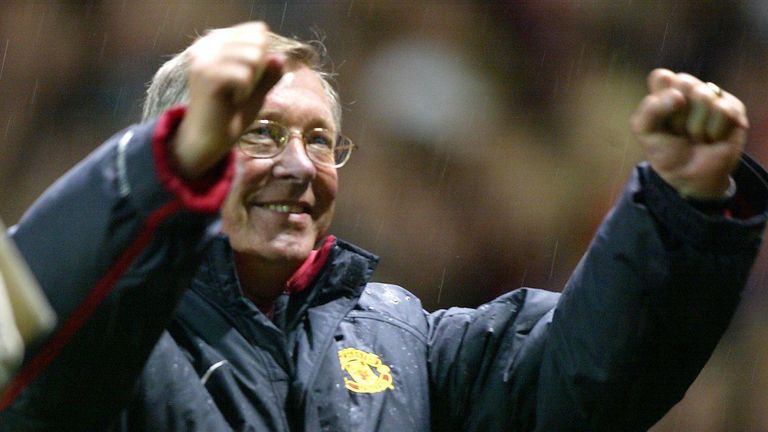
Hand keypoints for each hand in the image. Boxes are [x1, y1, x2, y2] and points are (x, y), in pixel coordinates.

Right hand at [173, 22, 284, 178]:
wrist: (208, 139)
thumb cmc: (230, 114)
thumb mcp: (255, 91)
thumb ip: (268, 74)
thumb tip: (281, 56)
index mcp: (215, 41)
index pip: (256, 31)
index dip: (264, 56)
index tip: (246, 79)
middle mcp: (206, 45)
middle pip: (257, 42)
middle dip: (260, 68)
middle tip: (242, 89)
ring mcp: (204, 59)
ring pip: (253, 56)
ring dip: (253, 81)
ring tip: (237, 95)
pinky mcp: (206, 76)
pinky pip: (244, 75)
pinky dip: (246, 91)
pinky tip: (233, 100)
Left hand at [630, 68, 748, 199]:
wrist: (690, 176)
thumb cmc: (666, 152)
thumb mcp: (645, 133)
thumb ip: (648, 111)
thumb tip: (677, 96)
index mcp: (666, 91)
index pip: (661, 77)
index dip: (660, 99)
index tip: (661, 121)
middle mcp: (689, 89)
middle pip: (684, 82)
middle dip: (678, 115)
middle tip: (679, 131)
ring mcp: (712, 97)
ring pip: (704, 96)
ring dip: (696, 126)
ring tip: (696, 136)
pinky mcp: (733, 108)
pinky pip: (723, 110)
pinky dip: (713, 131)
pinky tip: (712, 138)